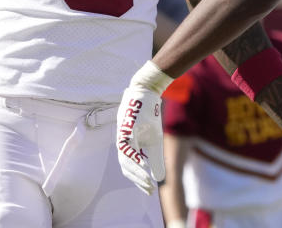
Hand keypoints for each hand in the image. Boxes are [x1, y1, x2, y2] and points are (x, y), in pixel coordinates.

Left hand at [116, 61, 171, 193]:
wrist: (148, 91)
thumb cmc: (150, 113)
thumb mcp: (155, 138)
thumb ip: (155, 158)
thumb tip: (158, 177)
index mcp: (129, 144)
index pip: (130, 167)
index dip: (139, 179)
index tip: (149, 190)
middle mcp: (123, 141)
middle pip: (125, 166)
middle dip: (137, 179)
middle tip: (148, 190)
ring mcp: (123, 134)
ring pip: (125, 158)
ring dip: (136, 172)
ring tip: (147, 182)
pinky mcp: (126, 127)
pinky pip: (128, 146)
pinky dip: (135, 158)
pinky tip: (143, 165)